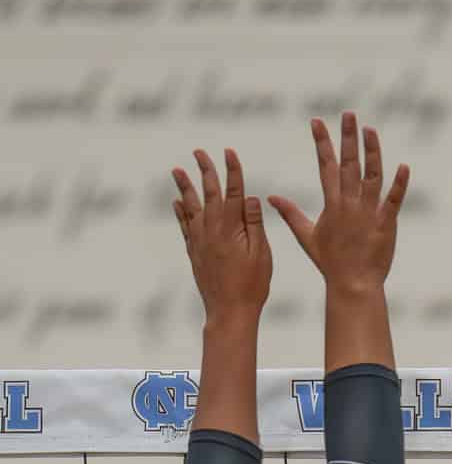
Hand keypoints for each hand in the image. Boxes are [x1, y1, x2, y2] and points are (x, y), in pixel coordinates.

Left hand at [172, 149, 270, 321]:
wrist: (229, 310)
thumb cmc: (251, 285)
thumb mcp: (261, 254)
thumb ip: (254, 224)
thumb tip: (249, 198)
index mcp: (230, 228)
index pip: (233, 192)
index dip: (232, 171)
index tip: (229, 152)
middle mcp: (211, 229)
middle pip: (208, 193)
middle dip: (205, 170)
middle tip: (199, 152)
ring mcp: (199, 240)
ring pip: (191, 206)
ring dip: (185, 186)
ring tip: (177, 170)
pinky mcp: (194, 252)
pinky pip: (184, 226)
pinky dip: (180, 212)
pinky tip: (177, 202)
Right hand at [269, 113, 409, 291]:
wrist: (353, 284)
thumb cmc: (330, 263)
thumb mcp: (306, 237)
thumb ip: (290, 214)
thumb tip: (270, 198)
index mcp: (331, 205)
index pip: (326, 166)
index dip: (322, 143)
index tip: (317, 121)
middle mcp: (349, 204)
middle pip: (349, 165)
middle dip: (347, 138)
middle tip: (348, 114)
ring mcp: (368, 213)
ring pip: (372, 176)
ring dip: (372, 152)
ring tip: (370, 130)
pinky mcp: (386, 224)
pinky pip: (394, 200)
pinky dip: (400, 184)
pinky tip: (404, 166)